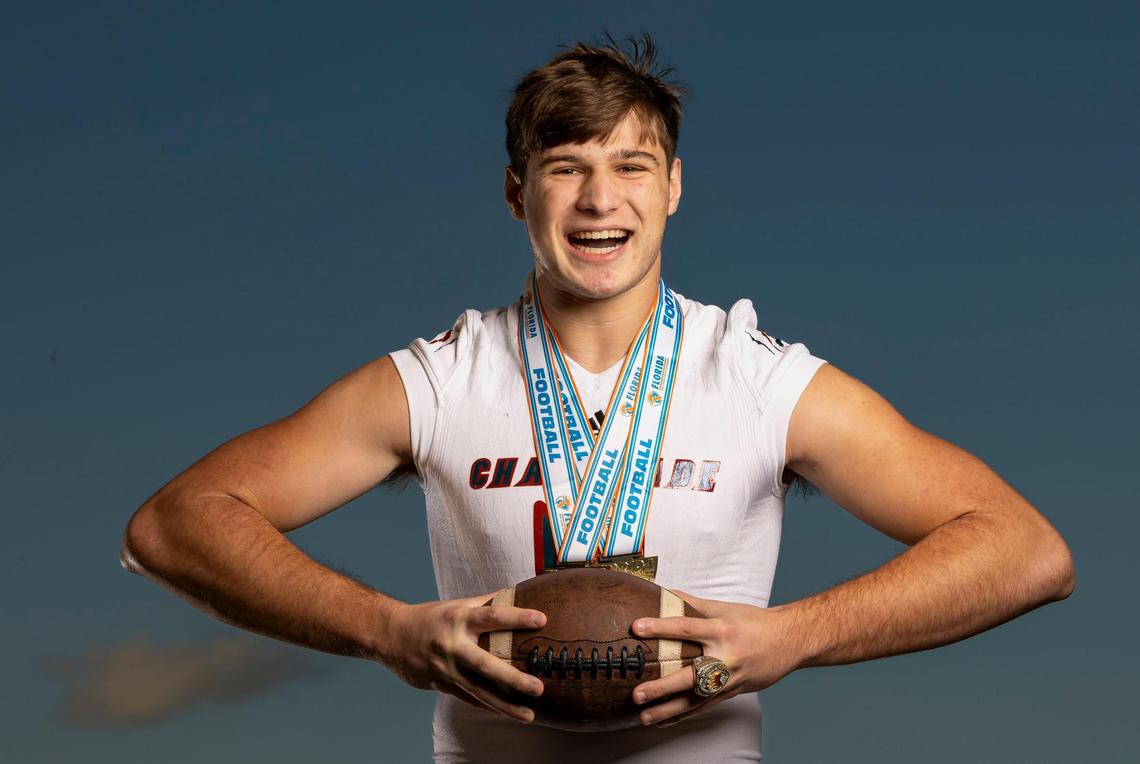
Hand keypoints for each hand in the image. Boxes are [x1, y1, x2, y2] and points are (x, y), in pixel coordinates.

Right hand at [381, 593, 546, 722]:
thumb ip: (486, 603)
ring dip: (505, 705)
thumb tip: (518, 593)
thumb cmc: (430, 617)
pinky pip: (469, 698)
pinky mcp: (440, 684)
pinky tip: (508, 713)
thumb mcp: (456, 605)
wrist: (391, 635)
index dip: (517, 617)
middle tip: (538, 687)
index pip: (492, 616)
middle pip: (486, 665)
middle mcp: (452, 645)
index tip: (542, 619)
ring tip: (529, 715)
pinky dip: (489, 706)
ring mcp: (445, 668)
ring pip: (478, 691)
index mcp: (458, 618)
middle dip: (514, 679)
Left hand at [630, 591, 801, 726]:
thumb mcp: (725, 608)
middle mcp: (725, 657)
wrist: (790, 641)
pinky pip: (704, 706)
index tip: (636, 627)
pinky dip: (683, 715)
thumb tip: (664, 592)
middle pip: (689, 674)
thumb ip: (692, 603)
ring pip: (695, 698)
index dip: (661, 627)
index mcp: (721, 630)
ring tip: (644, 717)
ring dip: (668, 710)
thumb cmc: (755, 622)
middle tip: (637, 693)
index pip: (686, 627)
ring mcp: (729, 679)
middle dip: (662, 687)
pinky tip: (664, 721)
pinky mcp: (733, 692)